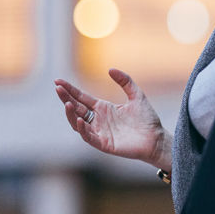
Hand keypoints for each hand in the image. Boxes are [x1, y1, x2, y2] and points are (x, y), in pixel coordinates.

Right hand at [54, 68, 171, 169]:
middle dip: (66, 98)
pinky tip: (81, 119)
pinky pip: (89, 137)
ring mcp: (100, 132)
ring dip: (71, 114)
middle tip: (58, 88)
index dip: (69, 90)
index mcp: (103, 108)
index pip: (81, 97)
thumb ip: (125, 81)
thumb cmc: (147, 119)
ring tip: (66, 103)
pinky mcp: (104, 144)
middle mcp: (98, 120)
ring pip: (78, 123)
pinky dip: (83, 129)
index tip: (58, 81)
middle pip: (76, 108)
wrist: (156, 139)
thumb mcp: (136, 95)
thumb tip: (110, 69)